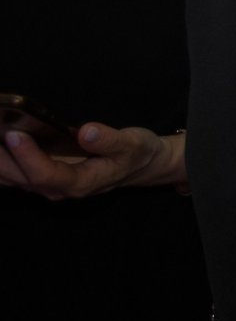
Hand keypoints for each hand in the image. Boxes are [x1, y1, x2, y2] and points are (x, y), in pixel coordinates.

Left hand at [0, 125, 183, 198]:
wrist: (138, 166)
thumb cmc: (135, 153)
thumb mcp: (133, 144)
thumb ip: (110, 140)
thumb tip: (86, 131)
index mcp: (80, 183)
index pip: (46, 174)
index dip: (28, 156)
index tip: (15, 132)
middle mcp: (57, 189)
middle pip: (18, 177)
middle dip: (0, 156)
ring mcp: (45, 185)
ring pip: (9, 177)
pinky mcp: (39, 176)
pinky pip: (10, 172)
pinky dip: (0, 159)